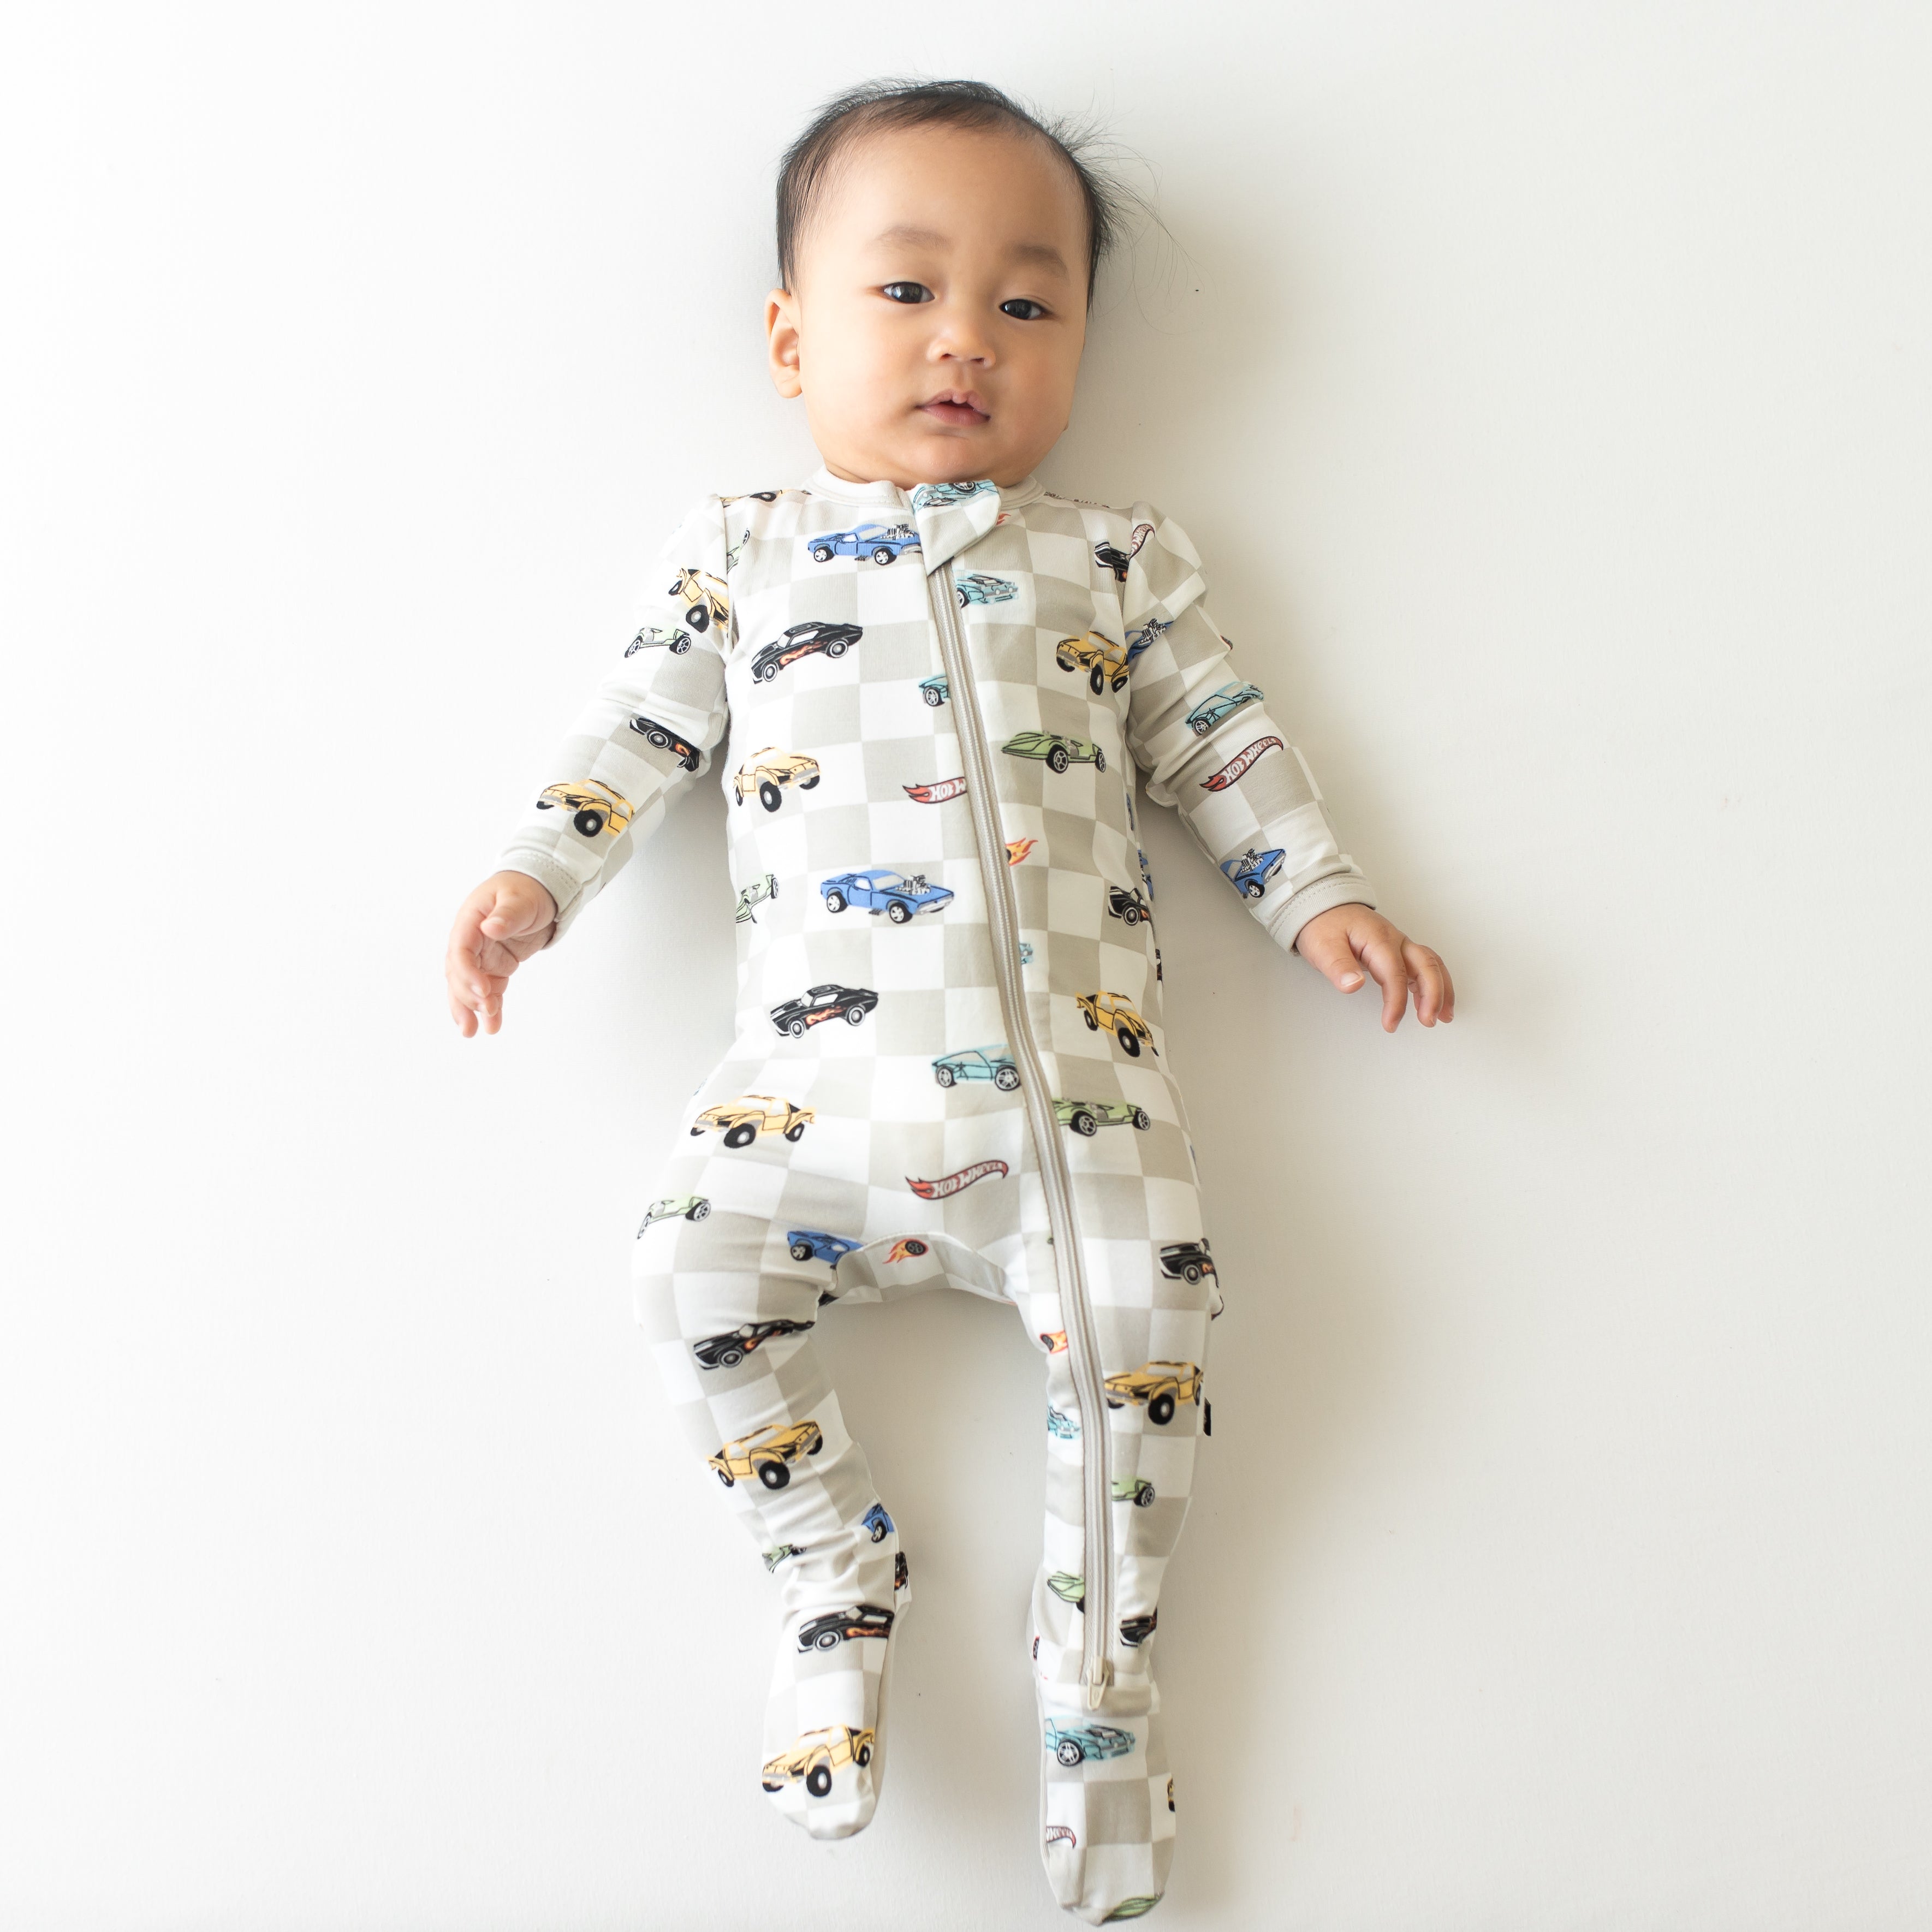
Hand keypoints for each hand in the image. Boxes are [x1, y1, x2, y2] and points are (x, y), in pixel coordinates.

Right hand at [445, 871, 557, 1036]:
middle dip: (468, 995)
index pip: (460, 950)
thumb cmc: (527, 891)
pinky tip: (491, 1027)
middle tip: (487, 1011)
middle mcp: (470, 941)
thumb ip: (507, 914)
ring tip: (473, 1032)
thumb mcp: (520, 898)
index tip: (483, 990)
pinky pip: (488, 991)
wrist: (540, 892)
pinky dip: (489, 1009)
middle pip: (458, 973)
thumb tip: (491, 928)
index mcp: (470, 921)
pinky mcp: (495, 966)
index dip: (467, 972)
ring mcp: (481, 956)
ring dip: (469, 1009)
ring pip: (467, 987)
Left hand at [1294, 903, 1453, 1031]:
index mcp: (1378, 939)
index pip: (1395, 974)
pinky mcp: (1399, 950)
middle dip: (1433, 995)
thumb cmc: (1324, 926)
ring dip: (1441, 990)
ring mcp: (1400, 944)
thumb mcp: (1322, 946)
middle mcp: (1395, 940)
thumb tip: (1353, 986)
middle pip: (1426, 965)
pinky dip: (1434, 983)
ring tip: (1443, 1017)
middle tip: (1429, 1021)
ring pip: (1431, 965)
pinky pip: (1425, 965)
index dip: (1396, 1002)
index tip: (1391, 1024)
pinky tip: (1431, 1003)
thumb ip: (1338, 966)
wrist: (1324, 906)